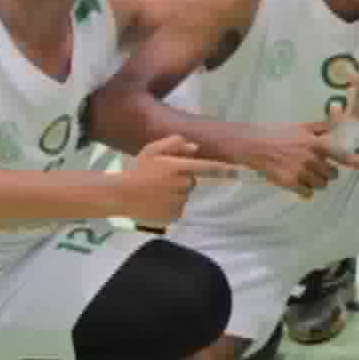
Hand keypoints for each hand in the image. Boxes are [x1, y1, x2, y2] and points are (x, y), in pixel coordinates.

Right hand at [112, 134, 234, 224]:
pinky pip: (178, 208)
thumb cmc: (137, 169)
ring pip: (184, 195)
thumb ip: (174, 144)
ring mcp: (178, 201)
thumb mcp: (151, 151)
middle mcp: (182, 184)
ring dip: (175, 193)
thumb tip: (195, 147)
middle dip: (182, 179)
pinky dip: (171, 205)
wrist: (120, 194)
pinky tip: (156, 201)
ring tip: (156, 191)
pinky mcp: (173, 215)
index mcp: (178, 167)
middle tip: (163, 179)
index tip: (238, 170)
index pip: (208, 167)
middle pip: (192, 181)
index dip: (224, 168)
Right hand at [239, 117, 358, 196]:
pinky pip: (307, 192)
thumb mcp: (302, 127)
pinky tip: (297, 180)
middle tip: (315, 165)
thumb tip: (341, 118)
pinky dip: (305, 189)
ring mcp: (300, 172)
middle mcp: (311, 158)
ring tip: (304, 171)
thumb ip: (323, 127)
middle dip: (327, 171)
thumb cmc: (279, 134)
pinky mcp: (289, 182)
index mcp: (316, 143)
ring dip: (317, 180)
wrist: (254, 145)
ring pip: (321, 184)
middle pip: (333, 174)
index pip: (343, 154)